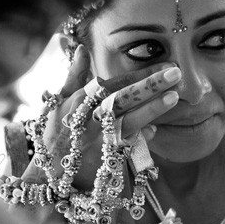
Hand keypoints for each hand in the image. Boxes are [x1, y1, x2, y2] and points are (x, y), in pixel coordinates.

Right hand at [22, 45, 181, 188]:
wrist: (48, 174)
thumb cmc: (56, 133)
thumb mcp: (60, 102)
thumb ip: (74, 75)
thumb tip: (83, 49)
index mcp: (80, 99)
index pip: (115, 82)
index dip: (140, 73)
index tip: (166, 64)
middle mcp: (88, 116)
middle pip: (122, 97)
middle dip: (149, 84)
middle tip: (176, 73)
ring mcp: (96, 139)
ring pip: (127, 120)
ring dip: (150, 109)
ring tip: (174, 97)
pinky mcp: (102, 160)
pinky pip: (124, 147)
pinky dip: (139, 138)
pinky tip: (155, 130)